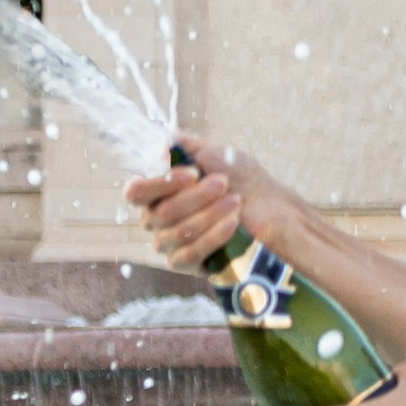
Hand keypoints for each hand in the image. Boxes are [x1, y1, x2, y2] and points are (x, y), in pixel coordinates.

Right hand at [123, 137, 306, 277]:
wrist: (269, 205)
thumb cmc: (238, 177)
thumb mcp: (214, 154)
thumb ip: (187, 147)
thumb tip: (168, 141)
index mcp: (157, 192)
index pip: (136, 192)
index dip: (160, 184)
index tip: (193, 174)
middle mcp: (156, 220)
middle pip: (160, 213)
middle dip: (196, 197)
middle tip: (223, 183)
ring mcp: (170, 244)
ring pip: (177, 233)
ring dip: (208, 215)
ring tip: (235, 201)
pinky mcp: (189, 264)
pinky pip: (190, 255)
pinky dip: (212, 237)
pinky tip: (232, 223)